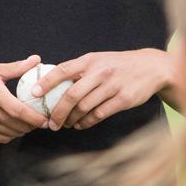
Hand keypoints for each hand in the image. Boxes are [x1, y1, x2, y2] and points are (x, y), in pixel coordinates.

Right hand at [0, 55, 49, 142]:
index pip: (19, 111)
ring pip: (10, 134)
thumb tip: (36, 60)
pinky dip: (9, 135)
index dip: (35, 118)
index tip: (46, 120)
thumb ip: (16, 67)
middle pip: (17, 125)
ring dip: (22, 131)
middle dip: (32, 126)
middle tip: (40, 121)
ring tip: (28, 124)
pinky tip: (13, 128)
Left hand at [32, 49, 174, 130]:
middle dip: (57, 112)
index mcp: (90, 61)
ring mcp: (112, 86)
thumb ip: (80, 70)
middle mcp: (100, 72)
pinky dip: (87, 122)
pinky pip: (99, 114)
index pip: (63, 70)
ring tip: (66, 125)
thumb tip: (52, 82)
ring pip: (84, 108)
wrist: (151, 68)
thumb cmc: (119, 65)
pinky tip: (81, 125)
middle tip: (50, 123)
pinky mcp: (123, 99)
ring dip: (72, 119)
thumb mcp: (99, 60)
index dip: (46, 82)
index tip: (34, 93)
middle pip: (71, 95)